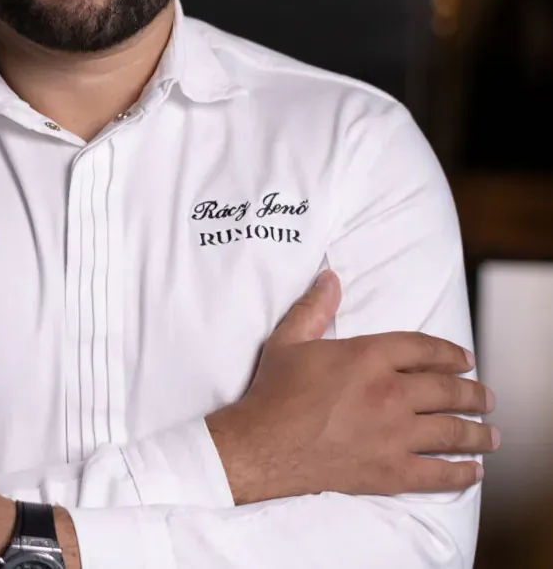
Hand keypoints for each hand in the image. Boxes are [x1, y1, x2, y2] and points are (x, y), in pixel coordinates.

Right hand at [206, 269, 498, 503]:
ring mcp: (395, 435)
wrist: (262, 445)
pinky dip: (461, 473)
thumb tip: (329, 277)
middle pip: (448, 391)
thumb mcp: (289, 341)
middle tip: (486, 398)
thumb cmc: (273, 392)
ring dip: (477, 433)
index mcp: (368, 357)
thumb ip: (314, 308)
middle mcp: (390, 394)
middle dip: (474, 394)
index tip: (465, 360)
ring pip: (452, 432)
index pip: (424, 349)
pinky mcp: (391, 471)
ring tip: (490, 435)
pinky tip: (472, 471)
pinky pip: (439, 473)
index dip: (451, 354)